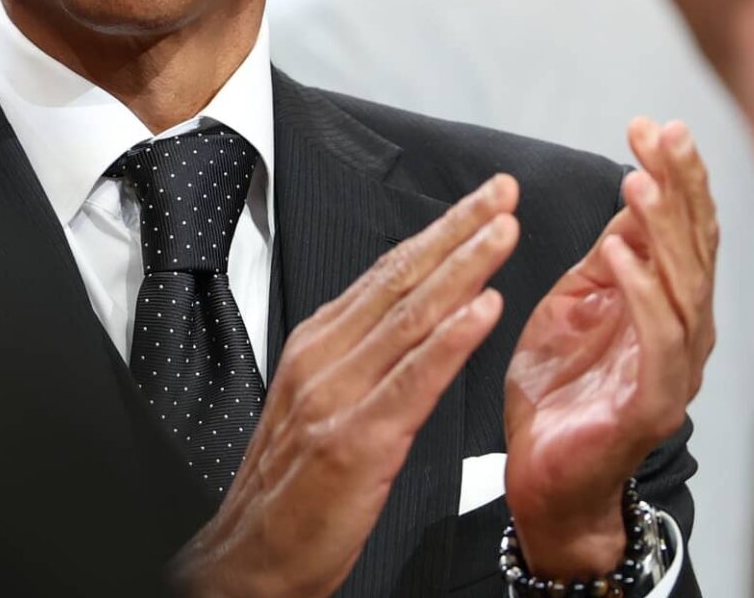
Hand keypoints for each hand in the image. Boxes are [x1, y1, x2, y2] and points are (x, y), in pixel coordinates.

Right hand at [173, 175, 520, 597]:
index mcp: (317, 347)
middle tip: (503, 192)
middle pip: (401, 280)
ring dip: (463, 268)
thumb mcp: (319, 405)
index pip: (387, 274)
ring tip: (504, 232)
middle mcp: (324, 360)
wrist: (248, 560)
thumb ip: (359, 359)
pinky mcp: (356, 442)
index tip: (480, 201)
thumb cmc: (290, 493)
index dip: (438, 232)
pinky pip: (411, 381)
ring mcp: (337, 397)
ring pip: (411, 318)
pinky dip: (449, 342)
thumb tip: (405, 317)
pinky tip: (482, 310)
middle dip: (457, 231)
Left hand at [502, 118, 718, 577]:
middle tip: (661, 133)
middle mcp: (686, 330)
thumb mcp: (576, 303)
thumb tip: (635, 193)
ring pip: (685, 285)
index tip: (650, 124)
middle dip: (681, 184)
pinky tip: (618, 252)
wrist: (545, 477)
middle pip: (696, 245)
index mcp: (668, 303)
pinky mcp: (653, 404)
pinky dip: (640, 292)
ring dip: (662, 229)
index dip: (675, 173)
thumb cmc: (560, 390)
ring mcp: (676, 367)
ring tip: (637, 181)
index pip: (685, 226)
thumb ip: (609, 256)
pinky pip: (657, 340)